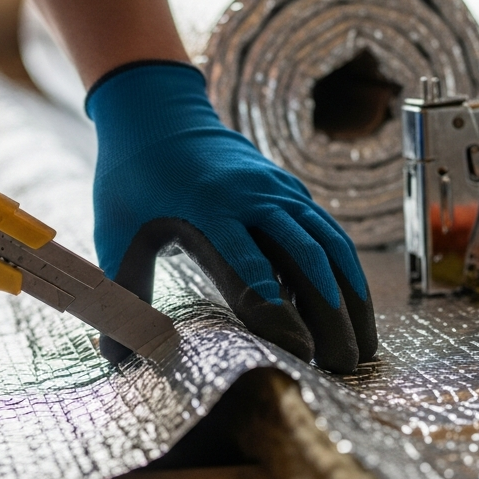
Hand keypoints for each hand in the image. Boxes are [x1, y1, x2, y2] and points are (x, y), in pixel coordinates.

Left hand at [89, 62, 377, 372]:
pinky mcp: (292, 191)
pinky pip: (329, 234)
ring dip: (353, 298)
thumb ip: (122, 294)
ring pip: (330, 246)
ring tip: (363, 348)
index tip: (299, 354)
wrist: (158, 113)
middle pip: (306, 260)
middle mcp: (253, 198)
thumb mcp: (114, 233)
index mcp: (208, 210)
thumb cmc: (131, 181)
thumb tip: (115, 358)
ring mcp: (279, 191)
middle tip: (343, 366)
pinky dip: (346, 273)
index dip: (277, 314)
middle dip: (331, 315)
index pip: (251, 270)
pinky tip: (353, 311)